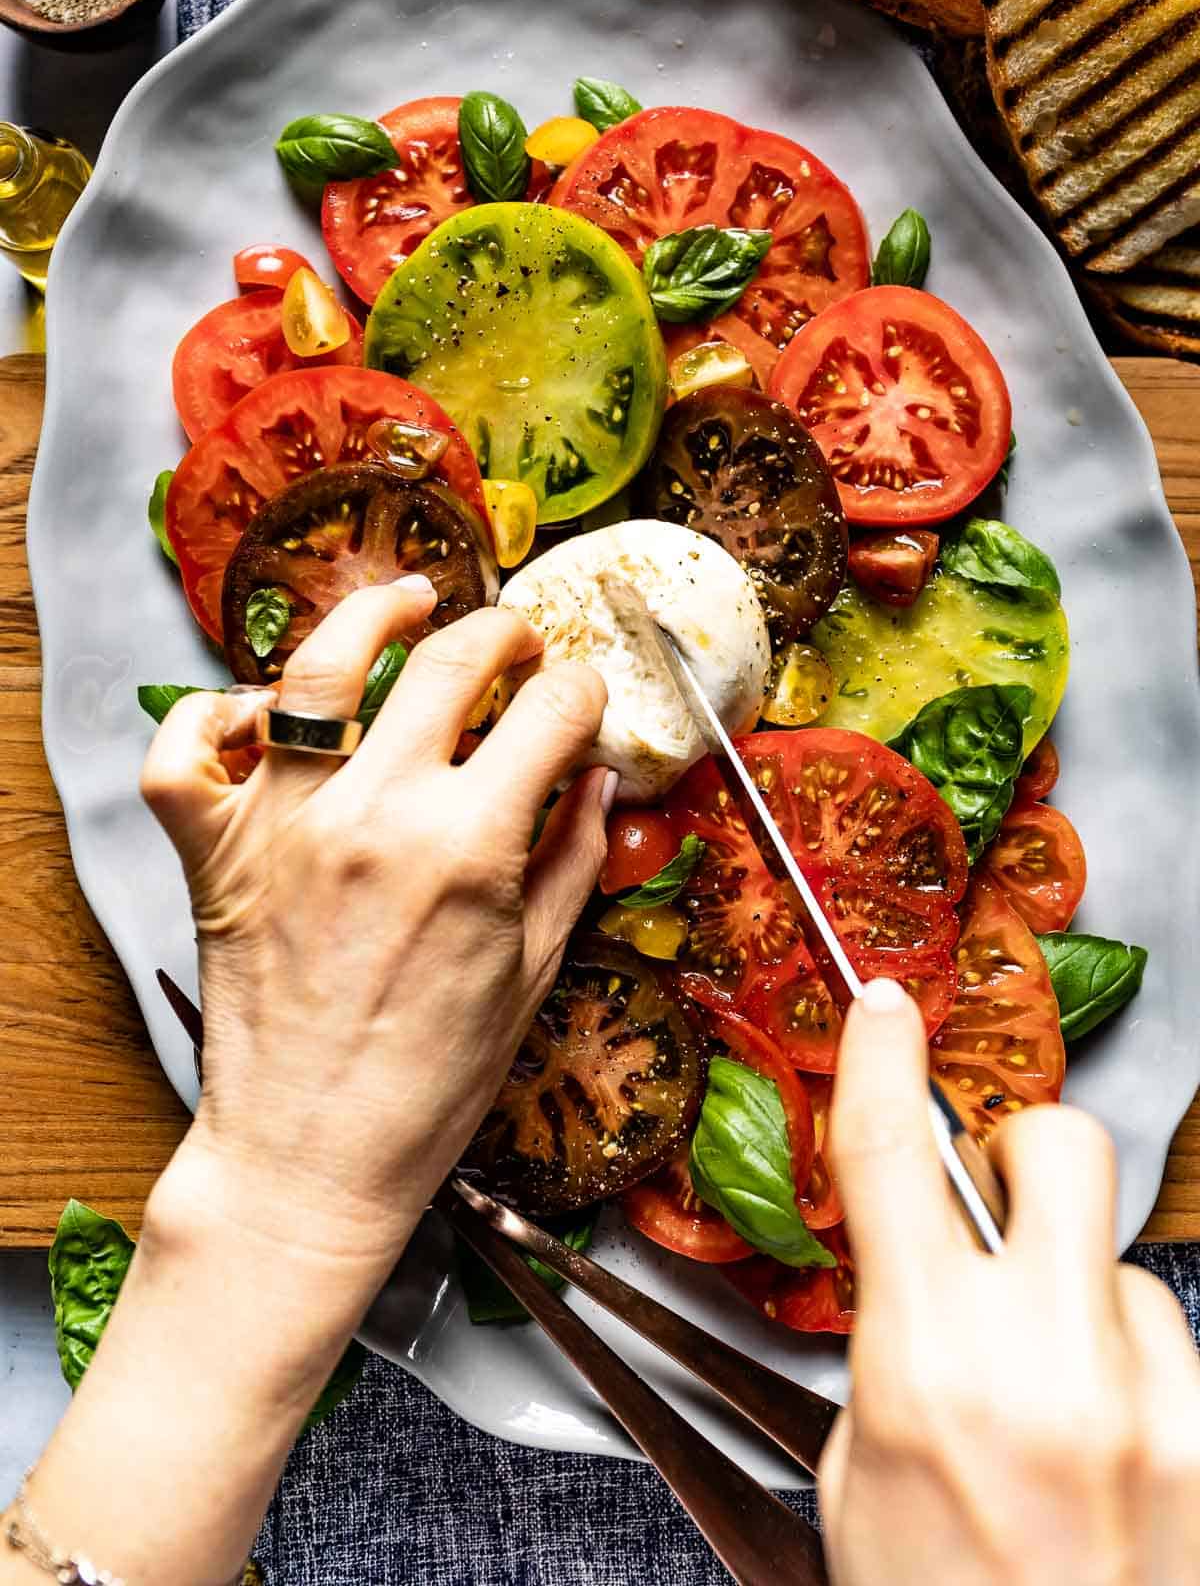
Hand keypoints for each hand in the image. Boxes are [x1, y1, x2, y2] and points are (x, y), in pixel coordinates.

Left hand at [141, 577, 610, 1269]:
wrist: (312, 1159)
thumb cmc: (433, 1081)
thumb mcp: (534, 970)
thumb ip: (574, 857)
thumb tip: (600, 774)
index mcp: (469, 847)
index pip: (549, 712)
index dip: (581, 690)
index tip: (581, 699)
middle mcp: (374, 815)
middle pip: (447, 662)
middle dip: (502, 633)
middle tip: (518, 642)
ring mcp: (282, 825)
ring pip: (317, 670)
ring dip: (372, 616)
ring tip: (408, 602)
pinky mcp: (213, 851)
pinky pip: (185, 752)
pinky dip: (213, 716)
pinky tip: (261, 714)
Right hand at [820, 976, 1199, 1585]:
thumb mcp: (859, 1483)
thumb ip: (890, 1354)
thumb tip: (917, 1267)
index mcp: (927, 1369)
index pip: (892, 1158)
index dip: (881, 1059)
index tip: (885, 1006)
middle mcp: (1049, 1363)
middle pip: (1056, 1145)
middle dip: (1020, 1151)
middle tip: (997, 1210)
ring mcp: (1152, 1400)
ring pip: (1120, 1261)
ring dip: (1082, 1299)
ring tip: (1061, 1404)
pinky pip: (1170, 1345)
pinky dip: (1135, 1373)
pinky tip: (1112, 1453)